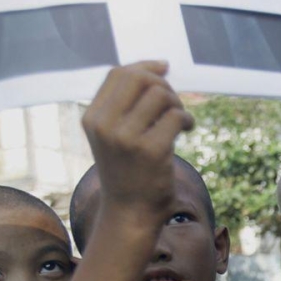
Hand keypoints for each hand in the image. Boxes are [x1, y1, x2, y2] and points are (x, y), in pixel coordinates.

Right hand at [81, 61, 194, 224]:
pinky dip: (187, 119)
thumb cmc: (128, 173)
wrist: (130, 214)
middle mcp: (105, 125)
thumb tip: (158, 67)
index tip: (165, 69)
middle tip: (173, 105)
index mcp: (93, 118)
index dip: (145, 67)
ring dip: (177, 104)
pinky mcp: (151, 150)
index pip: (118, 74)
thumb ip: (126, 105)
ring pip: (161, 94)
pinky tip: (187, 130)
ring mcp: (127, 138)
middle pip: (140, 78)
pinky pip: (176, 116)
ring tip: (181, 121)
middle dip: (163, 85)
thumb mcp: (114, 136)